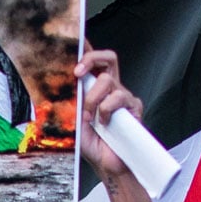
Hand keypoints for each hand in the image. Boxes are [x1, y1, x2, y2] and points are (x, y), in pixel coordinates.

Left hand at [75, 49, 141, 178]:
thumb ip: (71, 100)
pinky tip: (104, 123)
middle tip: (78, 73)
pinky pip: (118, 98)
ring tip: (90, 117)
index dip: (86, 47)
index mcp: (95, 88)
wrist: (107, 164)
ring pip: (108, 80)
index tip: (76, 37)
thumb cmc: (92, 144)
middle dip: (91, 59)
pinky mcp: (134, 107)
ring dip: (93, 99)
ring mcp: (123, 96)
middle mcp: (111, 88)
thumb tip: (66, 82)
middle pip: (108, 57)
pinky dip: (106, 110)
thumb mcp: (73, 119)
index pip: (93, 61)